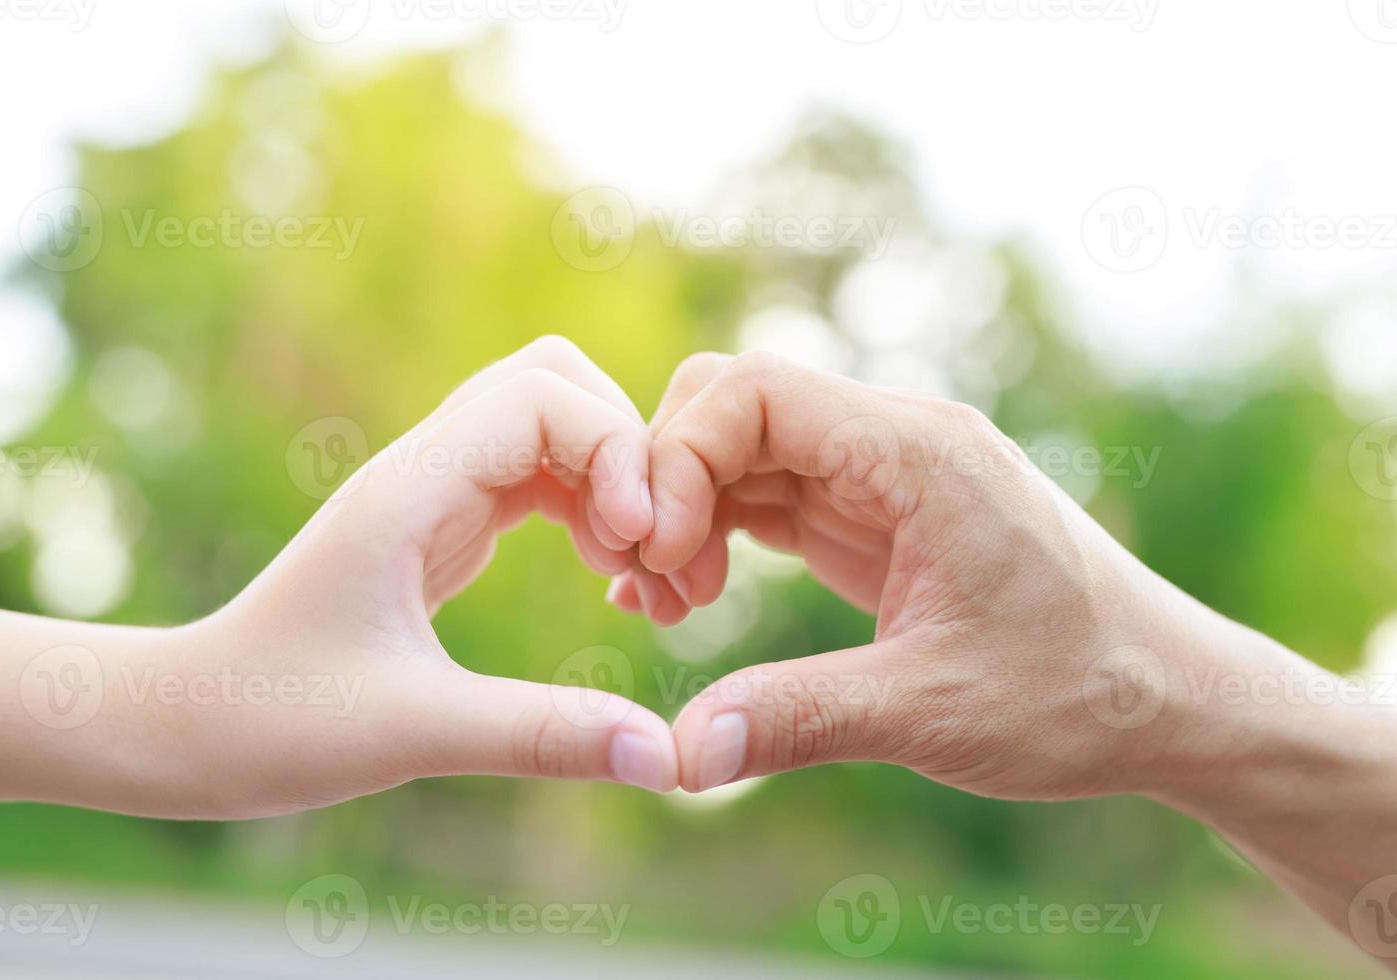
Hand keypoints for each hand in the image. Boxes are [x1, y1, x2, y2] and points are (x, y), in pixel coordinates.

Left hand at [33, 338, 675, 817]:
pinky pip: (539, 482)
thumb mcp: (412, 733)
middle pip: (558, 383)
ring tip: (645, 579)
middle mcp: (424, 471)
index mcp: (408, 490)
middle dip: (628, 454)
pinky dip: (591, 515)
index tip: (638, 545)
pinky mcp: (443, 528)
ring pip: (554, 430)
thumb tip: (665, 758)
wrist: (184, 724)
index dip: (612, 450)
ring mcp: (433, 493)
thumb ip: (541, 735)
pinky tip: (608, 581)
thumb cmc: (269, 722)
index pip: (540, 394)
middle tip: (656, 555)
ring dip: (616, 486)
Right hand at [615, 351, 1257, 799]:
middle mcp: (896, 443)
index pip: (757, 390)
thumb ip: (801, 720)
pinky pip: (769, 497)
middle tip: (652, 582)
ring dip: (687, 513)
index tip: (662, 554)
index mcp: (919, 452)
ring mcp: (883, 477)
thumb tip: (679, 756)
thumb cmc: (1077, 691)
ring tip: (668, 605)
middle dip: (670, 480)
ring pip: (743, 449)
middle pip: (735, 403)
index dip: (680, 456)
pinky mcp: (874, 519)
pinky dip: (716, 535)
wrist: (1168, 698)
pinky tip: (689, 599)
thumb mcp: (932, 711)